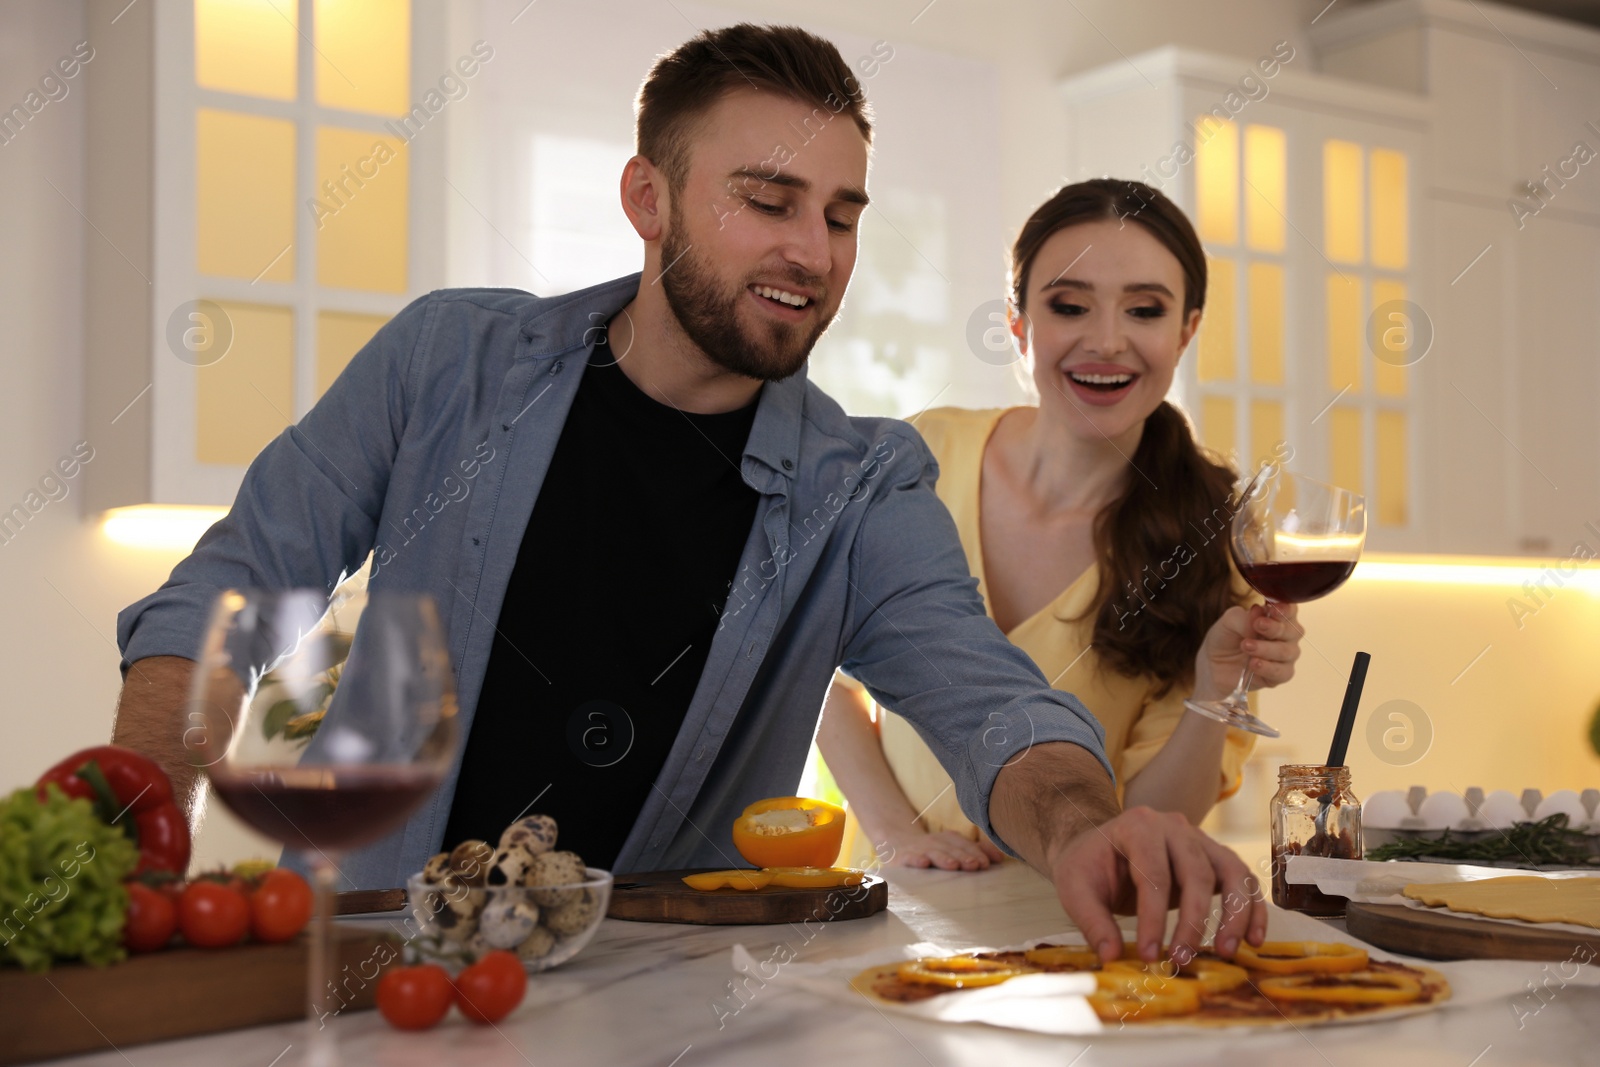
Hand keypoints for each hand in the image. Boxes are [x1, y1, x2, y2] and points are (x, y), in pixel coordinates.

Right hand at [885, 830, 1006, 870]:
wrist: (898, 844)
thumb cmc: (934, 851)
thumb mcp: (955, 848)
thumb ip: (977, 851)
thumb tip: (1000, 858)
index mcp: (949, 839)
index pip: (965, 844)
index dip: (976, 852)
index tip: (986, 863)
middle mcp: (935, 842)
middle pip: (951, 849)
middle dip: (963, 856)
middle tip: (975, 865)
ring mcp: (919, 849)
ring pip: (933, 852)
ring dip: (944, 858)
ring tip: (953, 865)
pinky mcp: (903, 858)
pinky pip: (909, 858)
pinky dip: (915, 859)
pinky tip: (922, 863)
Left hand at [1047, 807, 1266, 964]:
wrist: (1100, 846)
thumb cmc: (1089, 865)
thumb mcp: (1074, 888)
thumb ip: (1091, 921)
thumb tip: (1111, 957)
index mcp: (1137, 826)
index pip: (1153, 874)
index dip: (1153, 918)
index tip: (1148, 955)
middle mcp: (1174, 826)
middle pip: (1196, 871)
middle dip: (1192, 920)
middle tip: (1181, 959)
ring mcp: (1199, 839)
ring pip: (1232, 871)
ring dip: (1235, 914)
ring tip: (1226, 952)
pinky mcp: (1214, 858)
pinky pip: (1243, 879)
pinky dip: (1253, 908)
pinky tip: (1253, 940)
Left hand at [1192, 602, 1300, 702]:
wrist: (1213, 666)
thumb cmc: (1225, 639)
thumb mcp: (1228, 623)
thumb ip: (1243, 617)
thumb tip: (1258, 613)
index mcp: (1277, 617)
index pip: (1290, 610)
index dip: (1284, 609)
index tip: (1271, 608)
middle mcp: (1286, 636)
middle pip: (1293, 630)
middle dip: (1274, 627)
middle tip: (1258, 625)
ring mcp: (1286, 656)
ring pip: (1286, 652)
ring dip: (1266, 648)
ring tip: (1246, 646)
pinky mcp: (1280, 675)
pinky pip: (1282, 672)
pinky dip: (1268, 667)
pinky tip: (1254, 663)